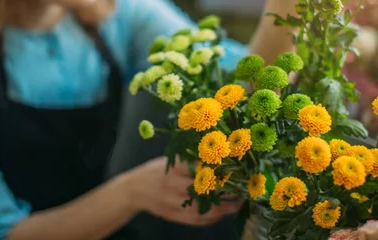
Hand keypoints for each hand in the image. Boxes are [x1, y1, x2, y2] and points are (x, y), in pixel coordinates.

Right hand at [128, 156, 242, 225]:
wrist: (134, 190)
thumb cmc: (156, 171)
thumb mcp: (172, 160)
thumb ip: (192, 160)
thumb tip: (219, 157)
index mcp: (175, 167)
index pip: (203, 168)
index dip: (222, 170)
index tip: (237, 167)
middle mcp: (174, 185)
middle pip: (208, 189)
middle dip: (227, 190)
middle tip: (243, 186)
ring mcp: (174, 203)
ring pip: (205, 208)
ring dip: (225, 207)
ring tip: (238, 201)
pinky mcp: (175, 216)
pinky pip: (198, 220)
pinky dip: (214, 217)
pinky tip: (224, 212)